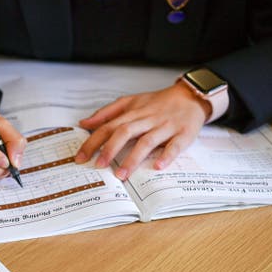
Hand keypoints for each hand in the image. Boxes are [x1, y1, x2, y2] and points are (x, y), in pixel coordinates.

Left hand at [74, 82, 209, 179]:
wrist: (190, 96)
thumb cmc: (157, 103)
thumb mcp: (130, 102)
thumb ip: (107, 113)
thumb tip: (84, 123)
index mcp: (133, 112)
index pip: (109, 126)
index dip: (93, 141)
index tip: (80, 157)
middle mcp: (147, 119)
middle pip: (125, 132)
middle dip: (110, 149)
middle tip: (98, 166)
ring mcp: (165, 126)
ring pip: (147, 141)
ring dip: (133, 158)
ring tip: (121, 175)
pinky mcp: (183, 134)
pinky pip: (175, 145)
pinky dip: (166, 155)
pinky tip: (157, 166)